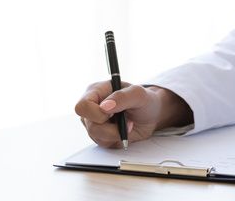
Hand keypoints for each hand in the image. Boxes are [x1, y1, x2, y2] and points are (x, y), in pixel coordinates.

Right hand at [74, 81, 191, 147]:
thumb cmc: (144, 100)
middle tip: (125, 120)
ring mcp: (95, 122)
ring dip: (116, 133)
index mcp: (96, 91)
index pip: (82, 106)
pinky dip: (118, 139)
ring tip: (128, 124)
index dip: (96, 113)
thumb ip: (121, 97)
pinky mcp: (101, 135)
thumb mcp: (138, 94)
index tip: (113, 113)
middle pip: (89, 124)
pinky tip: (124, 130)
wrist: (151, 115)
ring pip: (96, 136)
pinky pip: (104, 143)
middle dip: (110, 127)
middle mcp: (92, 107)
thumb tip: (104, 107)